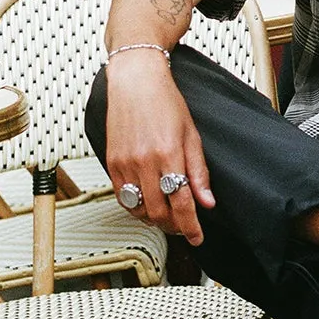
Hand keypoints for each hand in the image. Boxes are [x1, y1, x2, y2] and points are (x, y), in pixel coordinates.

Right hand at [102, 54, 214, 245]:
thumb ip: (199, 172)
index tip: (198, 237)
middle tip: (184, 227)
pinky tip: (147, 205)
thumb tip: (207, 202)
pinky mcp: (111, 162)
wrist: (135, 81)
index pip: (182, 203)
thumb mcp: (191, 135)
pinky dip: (135, 208)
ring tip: (167, 217)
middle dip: (174, 227)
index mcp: (169, 154)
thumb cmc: (165, 103)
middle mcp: (144, 162)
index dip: (191, 227)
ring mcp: (125, 163)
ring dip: (155, 220)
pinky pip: (122, 197)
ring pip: (138, 209)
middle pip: (159, 212)